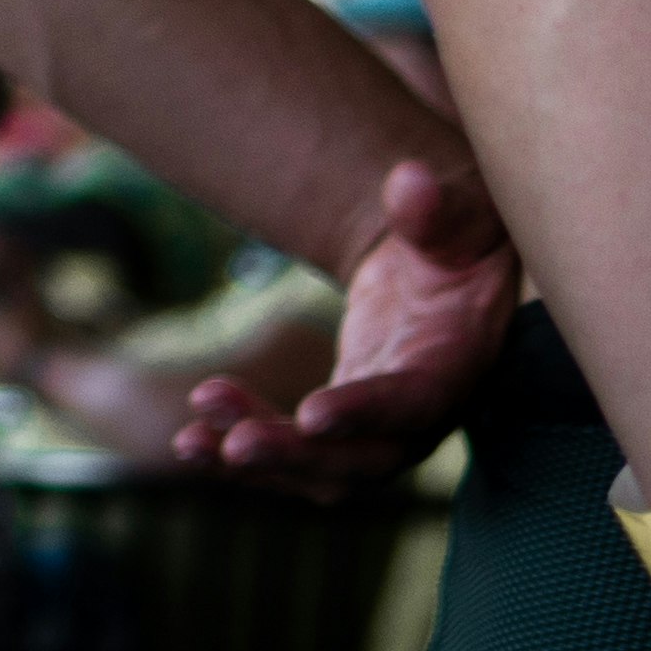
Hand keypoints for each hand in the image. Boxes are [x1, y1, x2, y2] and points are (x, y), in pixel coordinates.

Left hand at [172, 156, 514, 495]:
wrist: (444, 265)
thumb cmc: (458, 233)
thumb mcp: (459, 213)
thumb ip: (436, 209)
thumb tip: (410, 181)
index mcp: (457, 363)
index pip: (416, 400)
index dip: (367, 412)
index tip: (311, 414)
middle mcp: (423, 414)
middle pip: (364, 459)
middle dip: (298, 456)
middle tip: (234, 443)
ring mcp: (380, 430)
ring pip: (321, 469)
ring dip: (258, 460)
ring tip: (191, 441)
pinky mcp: (343, 429)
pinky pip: (295, 455)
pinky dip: (243, 452)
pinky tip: (191, 440)